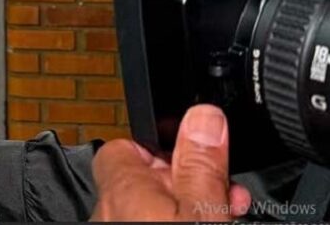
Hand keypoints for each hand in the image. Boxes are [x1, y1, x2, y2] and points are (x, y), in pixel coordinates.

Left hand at [90, 105, 250, 220]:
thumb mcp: (201, 211)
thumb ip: (202, 166)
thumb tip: (205, 117)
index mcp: (122, 187)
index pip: (125, 145)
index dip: (162, 142)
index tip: (195, 146)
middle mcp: (107, 209)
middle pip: (142, 178)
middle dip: (185, 178)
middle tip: (224, 189)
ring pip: (147, 205)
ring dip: (184, 202)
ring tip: (224, 211)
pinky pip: (144, 220)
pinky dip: (170, 218)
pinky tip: (207, 222)